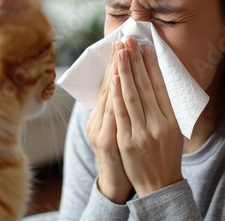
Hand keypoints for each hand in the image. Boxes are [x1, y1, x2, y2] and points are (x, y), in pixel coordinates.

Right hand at [86, 42, 132, 203]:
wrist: (118, 185)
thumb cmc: (122, 158)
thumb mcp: (118, 132)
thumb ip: (120, 113)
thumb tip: (128, 90)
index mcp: (99, 118)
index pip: (109, 86)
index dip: (114, 65)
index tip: (121, 45)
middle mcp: (96, 121)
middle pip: (107, 87)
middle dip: (116, 63)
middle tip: (122, 40)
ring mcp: (100, 131)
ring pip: (108, 96)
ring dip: (116, 72)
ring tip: (121, 51)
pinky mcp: (107, 141)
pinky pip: (112, 113)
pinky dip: (115, 95)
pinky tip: (118, 79)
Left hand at [112, 37, 182, 196]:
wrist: (160, 185)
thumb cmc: (166, 155)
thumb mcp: (173, 131)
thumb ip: (166, 108)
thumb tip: (158, 82)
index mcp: (172, 119)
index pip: (161, 86)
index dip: (152, 65)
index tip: (145, 46)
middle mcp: (160, 124)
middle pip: (146, 86)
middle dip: (136, 61)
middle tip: (129, 41)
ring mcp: (143, 133)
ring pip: (133, 96)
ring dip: (125, 71)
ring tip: (120, 52)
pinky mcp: (127, 141)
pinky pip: (120, 113)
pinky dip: (117, 94)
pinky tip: (114, 78)